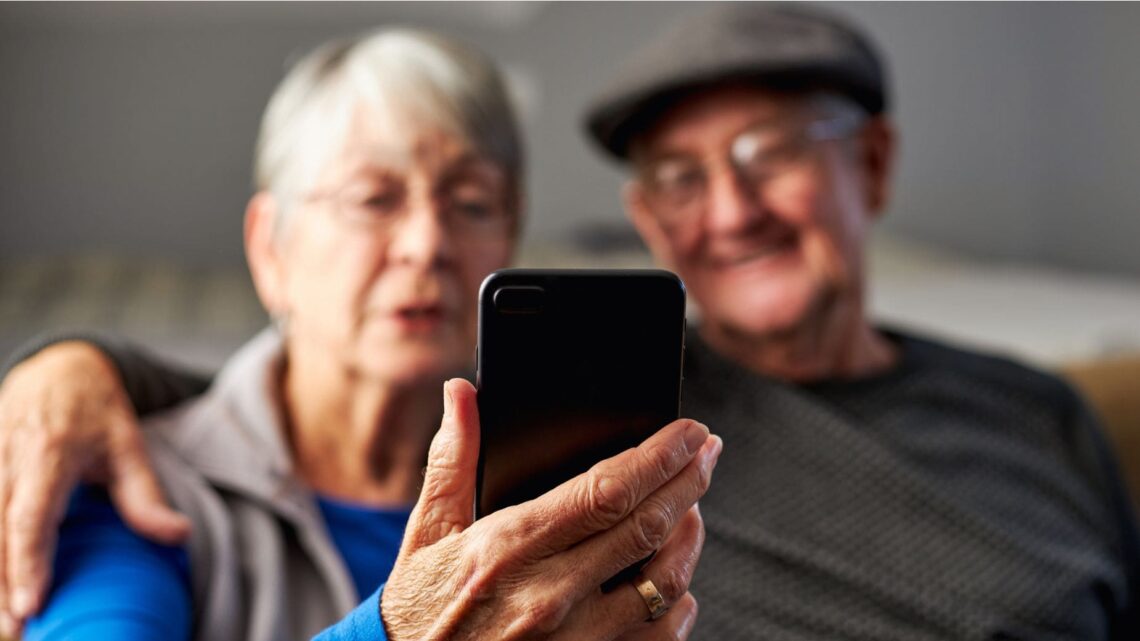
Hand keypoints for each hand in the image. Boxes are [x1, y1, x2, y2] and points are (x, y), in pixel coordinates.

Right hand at [0, 341, 190, 636]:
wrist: (56, 369)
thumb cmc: (96, 410)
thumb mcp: (130, 445)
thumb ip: (146, 496)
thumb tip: (179, 535)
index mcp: (49, 453)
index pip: (31, 517)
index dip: (28, 562)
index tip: (31, 604)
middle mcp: (8, 461)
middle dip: (2, 586)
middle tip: (16, 631)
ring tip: (7, 624)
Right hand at [381, 378, 719, 640]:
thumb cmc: (420, 606)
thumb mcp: (427, 531)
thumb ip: (452, 458)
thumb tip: (461, 392)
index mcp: (510, 546)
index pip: (608, 490)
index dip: (660, 456)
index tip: (690, 432)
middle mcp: (549, 594)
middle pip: (648, 527)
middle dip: (689, 481)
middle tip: (708, 452)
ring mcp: (574, 639)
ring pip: (665, 582)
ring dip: (688, 537)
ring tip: (691, 506)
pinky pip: (658, 635)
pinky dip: (678, 602)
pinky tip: (675, 580)